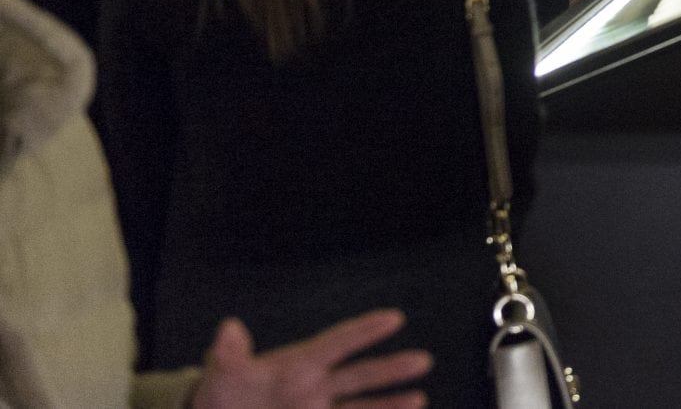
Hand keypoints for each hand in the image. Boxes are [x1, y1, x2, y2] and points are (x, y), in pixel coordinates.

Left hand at [192, 309, 428, 408]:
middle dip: (391, 369)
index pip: (337, 343)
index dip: (364, 330)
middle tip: (423, 360)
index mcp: (298, 365)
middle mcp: (316, 387)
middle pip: (360, 376)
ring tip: (420, 400)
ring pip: (361, 407)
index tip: (394, 317)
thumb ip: (228, 356)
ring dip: (390, 405)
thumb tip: (229, 328)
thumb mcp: (219, 376)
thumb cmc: (220, 396)